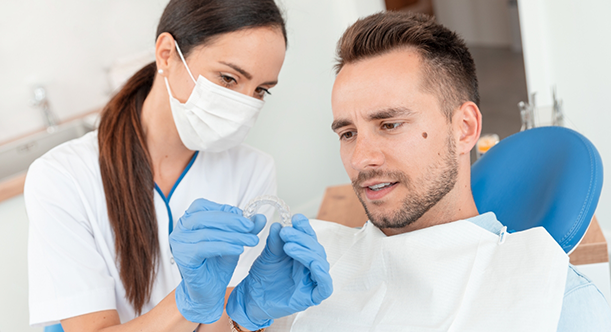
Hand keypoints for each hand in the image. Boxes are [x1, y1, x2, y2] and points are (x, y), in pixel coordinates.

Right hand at [169, 198, 265, 323]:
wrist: (208, 292)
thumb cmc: (217, 264)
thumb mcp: (234, 241)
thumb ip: (245, 229)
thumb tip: (260, 217)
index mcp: (188, 220)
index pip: (202, 205)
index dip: (224, 209)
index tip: (244, 217)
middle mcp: (180, 229)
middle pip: (205, 217)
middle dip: (231, 221)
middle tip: (250, 226)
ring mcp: (179, 243)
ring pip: (207, 233)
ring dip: (233, 235)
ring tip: (251, 240)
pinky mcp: (183, 257)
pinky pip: (205, 248)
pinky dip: (224, 246)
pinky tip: (239, 249)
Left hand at [226, 214, 332, 329]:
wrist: (252, 299)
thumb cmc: (262, 277)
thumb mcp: (268, 255)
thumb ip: (275, 242)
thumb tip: (278, 225)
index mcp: (303, 254)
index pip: (309, 238)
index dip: (305, 227)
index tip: (295, 218)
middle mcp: (310, 266)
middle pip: (316, 248)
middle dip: (301, 238)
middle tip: (285, 232)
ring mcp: (312, 281)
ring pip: (320, 263)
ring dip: (307, 252)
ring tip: (288, 246)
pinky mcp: (312, 297)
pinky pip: (325, 286)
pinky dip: (323, 275)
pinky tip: (314, 264)